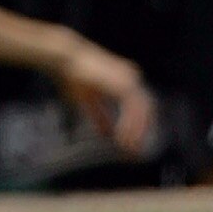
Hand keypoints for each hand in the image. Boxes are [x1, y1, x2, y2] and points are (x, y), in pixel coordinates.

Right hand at [54, 36, 157, 157]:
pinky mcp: (122, 83)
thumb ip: (99, 116)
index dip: (139, 125)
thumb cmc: (74, 76)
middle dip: (141, 131)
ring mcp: (128, 78)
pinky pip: (131, 108)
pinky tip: (121, 137)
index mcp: (125, 79)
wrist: (66, 60)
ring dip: (136, 130)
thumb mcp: (88, 100)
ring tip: (127, 148)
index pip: (141, 105)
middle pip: (146, 108)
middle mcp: (130, 77)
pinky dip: (129, 124)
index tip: (132, 143)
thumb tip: (105, 134)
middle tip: (133, 151)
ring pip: (142, 109)